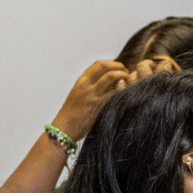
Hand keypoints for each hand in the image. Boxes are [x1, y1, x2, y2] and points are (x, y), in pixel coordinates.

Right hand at [51, 55, 176, 139]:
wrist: (63, 130)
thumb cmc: (71, 115)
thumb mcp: (78, 96)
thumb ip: (90, 87)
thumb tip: (109, 81)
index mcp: (81, 82)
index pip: (98, 64)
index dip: (112, 63)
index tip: (120, 68)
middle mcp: (86, 86)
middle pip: (105, 66)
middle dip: (119, 67)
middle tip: (127, 73)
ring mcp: (92, 95)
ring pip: (111, 76)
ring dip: (123, 75)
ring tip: (129, 81)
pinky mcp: (98, 106)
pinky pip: (114, 93)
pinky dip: (123, 90)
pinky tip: (128, 93)